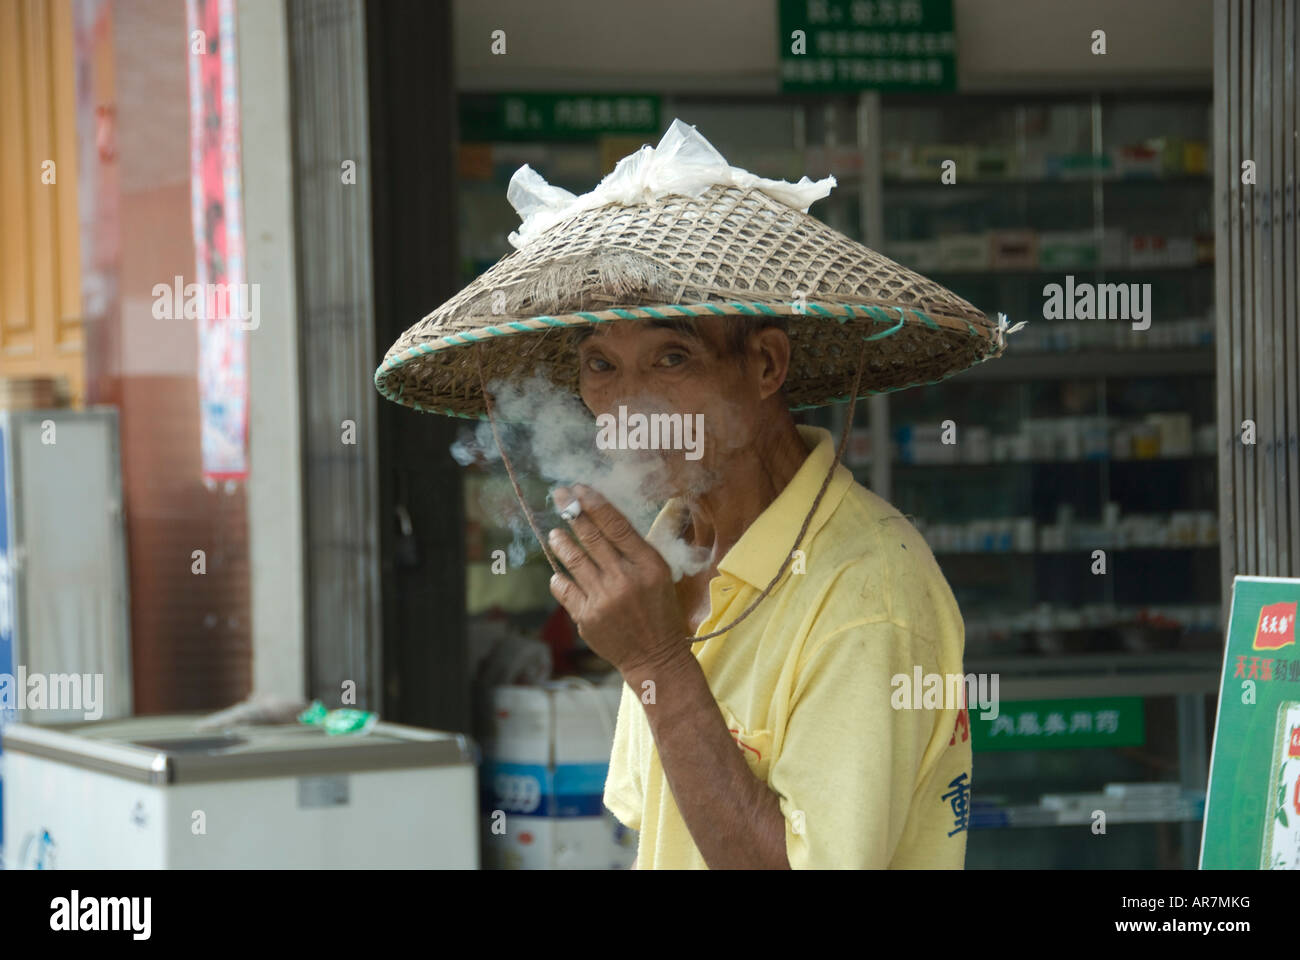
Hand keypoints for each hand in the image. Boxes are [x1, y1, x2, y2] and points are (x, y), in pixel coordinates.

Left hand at [547, 484, 691, 676]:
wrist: (655, 655)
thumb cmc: (659, 610)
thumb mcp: (661, 574)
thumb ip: (636, 548)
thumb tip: (606, 517)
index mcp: (648, 564)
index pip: (616, 525)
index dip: (595, 504)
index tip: (579, 489)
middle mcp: (625, 578)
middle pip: (592, 537)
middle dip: (572, 512)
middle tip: (559, 495)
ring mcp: (604, 599)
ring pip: (574, 560)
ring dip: (561, 542)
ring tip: (555, 534)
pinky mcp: (587, 617)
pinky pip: (565, 589)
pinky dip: (559, 578)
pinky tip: (558, 572)